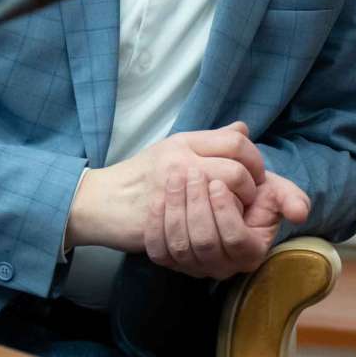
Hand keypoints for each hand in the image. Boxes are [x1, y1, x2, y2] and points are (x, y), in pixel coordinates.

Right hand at [66, 122, 267, 252]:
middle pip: (237, 170)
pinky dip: (218, 225)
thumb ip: (211, 141)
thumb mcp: (174, 148)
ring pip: (226, 195)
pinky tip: (215, 227)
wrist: (101, 201)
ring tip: (233, 214)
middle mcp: (181, 160)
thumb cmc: (140, 176)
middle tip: (247, 199)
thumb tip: (243, 129)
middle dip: (250, 188)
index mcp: (185, 142)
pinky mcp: (168, 215)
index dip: (254, 160)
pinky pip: (208, 220)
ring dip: (237, 208)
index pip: (237, 142)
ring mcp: (174, 188)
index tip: (253, 175)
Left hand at [143, 160, 309, 280]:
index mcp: (250, 252)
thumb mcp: (273, 191)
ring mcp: (194, 267)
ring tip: (175, 177)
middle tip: (192, 173)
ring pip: (181, 246)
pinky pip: (158, 250)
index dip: (225, 211)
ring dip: (175, 209)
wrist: (219, 198)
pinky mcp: (170, 262)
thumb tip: (300, 212)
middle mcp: (223, 267)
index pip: (235, 239)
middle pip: (205, 243)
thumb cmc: (249, 195)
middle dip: (197, 205)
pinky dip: (157, 223)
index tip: (218, 181)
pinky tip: (158, 197)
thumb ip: (289, 198)